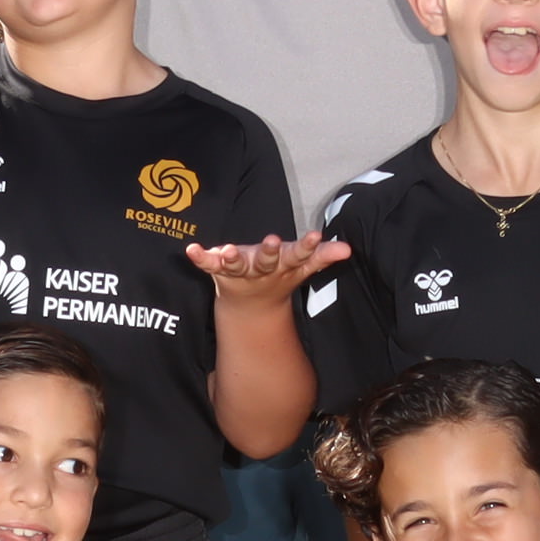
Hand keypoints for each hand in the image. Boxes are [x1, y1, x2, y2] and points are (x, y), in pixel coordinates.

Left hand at [188, 233, 346, 301]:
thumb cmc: (279, 274)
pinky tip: (190, 250)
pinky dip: (200, 258)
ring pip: (238, 265)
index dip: (309, 248)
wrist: (250, 306)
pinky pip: (208, 265)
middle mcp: (264, 271)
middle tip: (274, 241)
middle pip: (269, 261)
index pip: (300, 257)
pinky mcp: (220, 272)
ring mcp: (241, 273)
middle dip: (270, 252)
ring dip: (233, 258)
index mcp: (286, 267)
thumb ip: (322, 255)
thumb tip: (348, 248)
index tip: (316, 235)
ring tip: (228, 250)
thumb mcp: (301, 266)